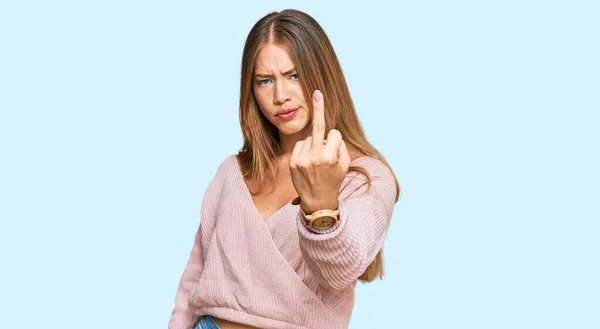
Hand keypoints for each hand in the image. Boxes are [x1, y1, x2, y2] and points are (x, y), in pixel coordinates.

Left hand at [290, 90, 350, 213]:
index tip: (335, 144)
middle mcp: (315, 156)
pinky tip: (307, 162)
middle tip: (317, 93)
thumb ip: (340, 146)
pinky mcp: (292, 161)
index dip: (336, 139)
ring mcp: (301, 159)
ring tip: (316, 161)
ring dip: (314, 144)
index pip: (334, 133)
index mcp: (329, 157)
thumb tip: (330, 132)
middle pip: (318, 127)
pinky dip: (305, 149)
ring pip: (310, 138)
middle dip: (319, 109)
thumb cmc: (333, 180)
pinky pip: (300, 144)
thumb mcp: (344, 164)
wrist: (317, 200)